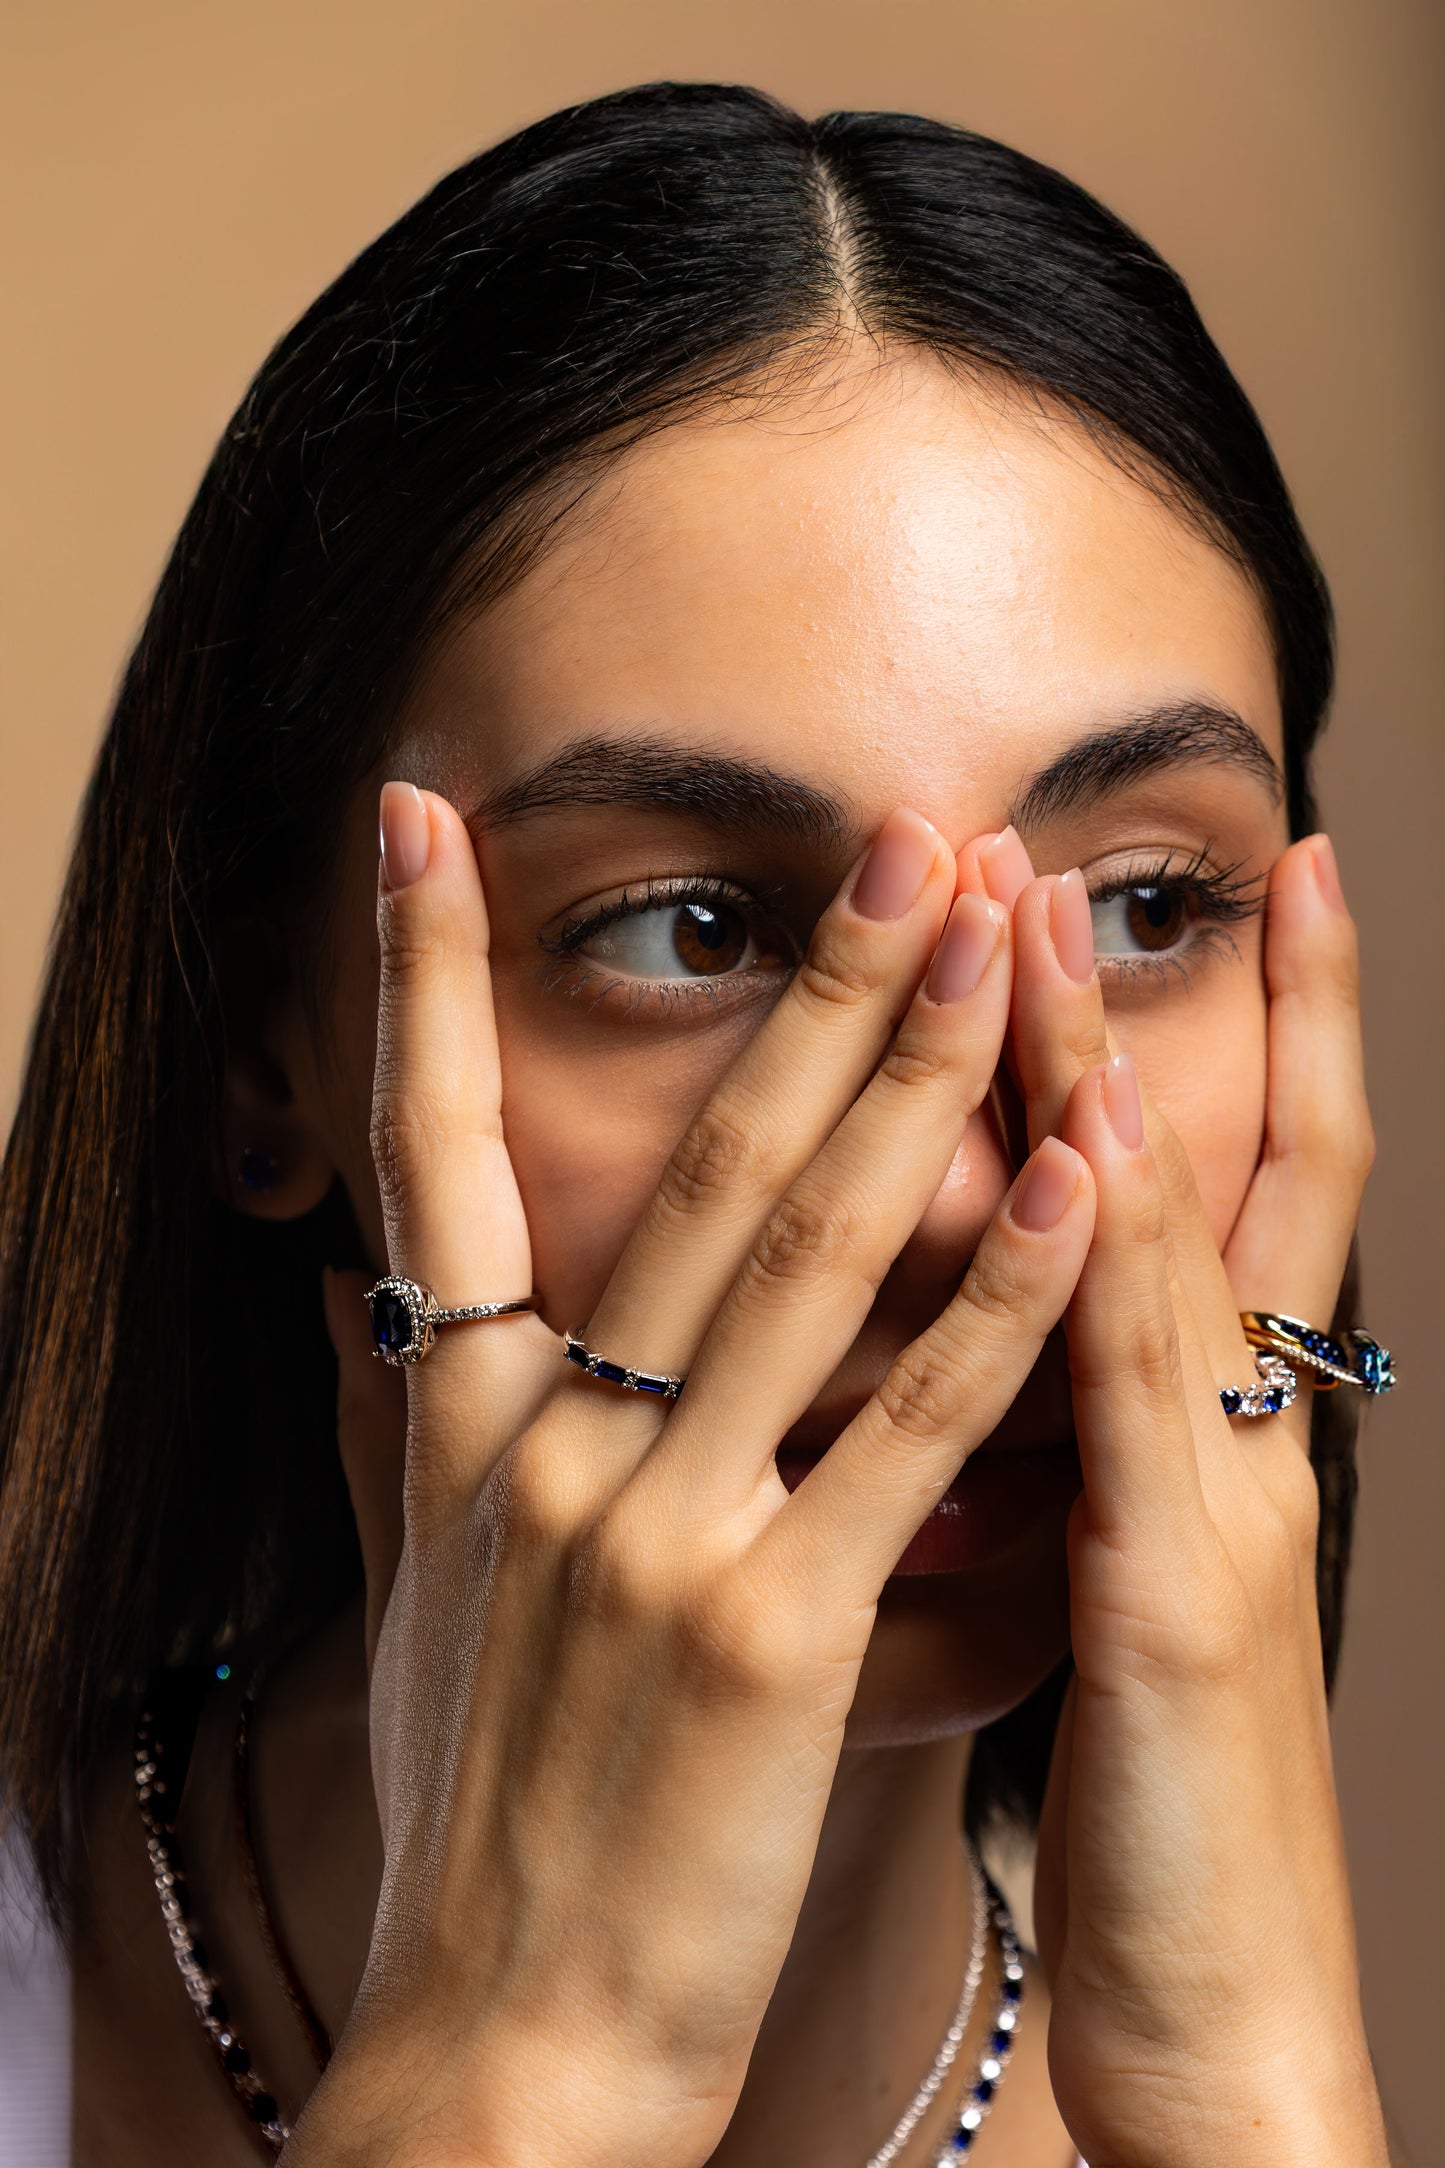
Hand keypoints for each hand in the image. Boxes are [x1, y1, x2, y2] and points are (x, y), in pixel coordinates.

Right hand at [284, 792, 1098, 2167]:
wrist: (496, 2041)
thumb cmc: (479, 1818)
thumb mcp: (421, 1601)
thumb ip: (405, 1438)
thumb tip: (375, 1317)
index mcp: (457, 1432)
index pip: (422, 1158)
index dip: (411, 981)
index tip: (418, 822)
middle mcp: (545, 1450)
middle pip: (690, 1166)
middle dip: (806, 981)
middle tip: (896, 826)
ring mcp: (655, 1532)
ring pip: (804, 1256)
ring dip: (917, 1078)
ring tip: (1001, 934)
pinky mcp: (770, 1634)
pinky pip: (900, 1430)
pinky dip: (988, 1300)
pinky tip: (1068, 1182)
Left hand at [980, 839, 1387, 2166]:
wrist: (1219, 2011)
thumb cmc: (1149, 1805)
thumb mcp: (1109, 1592)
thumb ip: (1065, 1459)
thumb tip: (972, 1358)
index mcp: (1201, 1438)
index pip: (1215, 1191)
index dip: (1208, 1038)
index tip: (1171, 897)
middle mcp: (1232, 1433)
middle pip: (1215, 1162)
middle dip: (1143, 996)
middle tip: (1065, 837)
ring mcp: (1220, 1495)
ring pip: (1167, 1234)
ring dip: (1102, 1061)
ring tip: (1033, 913)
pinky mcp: (1180, 1592)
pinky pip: (1144, 1390)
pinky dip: (1122, 1252)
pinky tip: (1093, 1131)